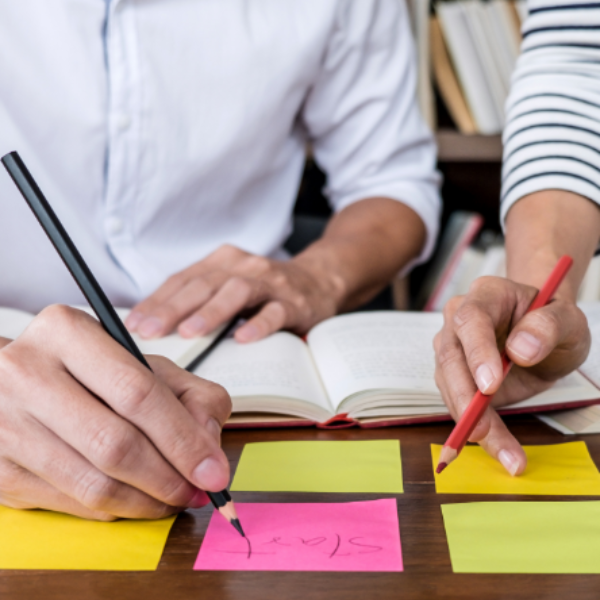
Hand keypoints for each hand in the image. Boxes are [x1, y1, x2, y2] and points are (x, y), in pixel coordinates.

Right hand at [0, 305, 231, 519]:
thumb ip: (192, 394)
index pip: (137, 393)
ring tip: (173, 499)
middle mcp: (26, 372)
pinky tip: (136, 500)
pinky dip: (113, 511)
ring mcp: (5, 422)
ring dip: (145, 502)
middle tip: (197, 491)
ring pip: (92, 483)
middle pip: (114, 443)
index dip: (183, 439)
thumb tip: (207, 445)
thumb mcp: (145, 364)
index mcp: (67, 332)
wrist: (14, 381)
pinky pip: (69, 502)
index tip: (213, 470)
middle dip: (168, 478)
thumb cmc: (89, 371)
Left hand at [125, 244, 343, 342]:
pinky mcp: (295, 301)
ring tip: (189, 332)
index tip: (134, 324)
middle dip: (174, 308)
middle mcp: (243, 266)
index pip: (183, 279)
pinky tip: (244, 339)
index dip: (157, 301)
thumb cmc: (264, 290)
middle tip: (150, 331)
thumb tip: (153, 325)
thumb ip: (199, 298)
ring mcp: (271, 282)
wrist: (319, 280)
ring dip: (212, 312)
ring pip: (237, 292)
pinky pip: (275, 312)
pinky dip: (259, 324)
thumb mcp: (229, 285)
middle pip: (204, 284)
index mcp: (222, 262)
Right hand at [434, 276, 590, 475]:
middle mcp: (458, 319)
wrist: (542, 335)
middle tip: (482, 430)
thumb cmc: (552, 321)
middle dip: (465, 398)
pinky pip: (458, 402)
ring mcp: (452, 347)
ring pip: (449, 385)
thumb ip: (549, 327)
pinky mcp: (453, 375)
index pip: (471, 320)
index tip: (490, 386)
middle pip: (450, 357)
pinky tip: (501, 449)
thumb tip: (520, 351)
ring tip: (506, 454)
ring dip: (471, 422)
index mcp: (486, 295)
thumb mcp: (568, 320)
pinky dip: (477, 429)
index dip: (477, 353)